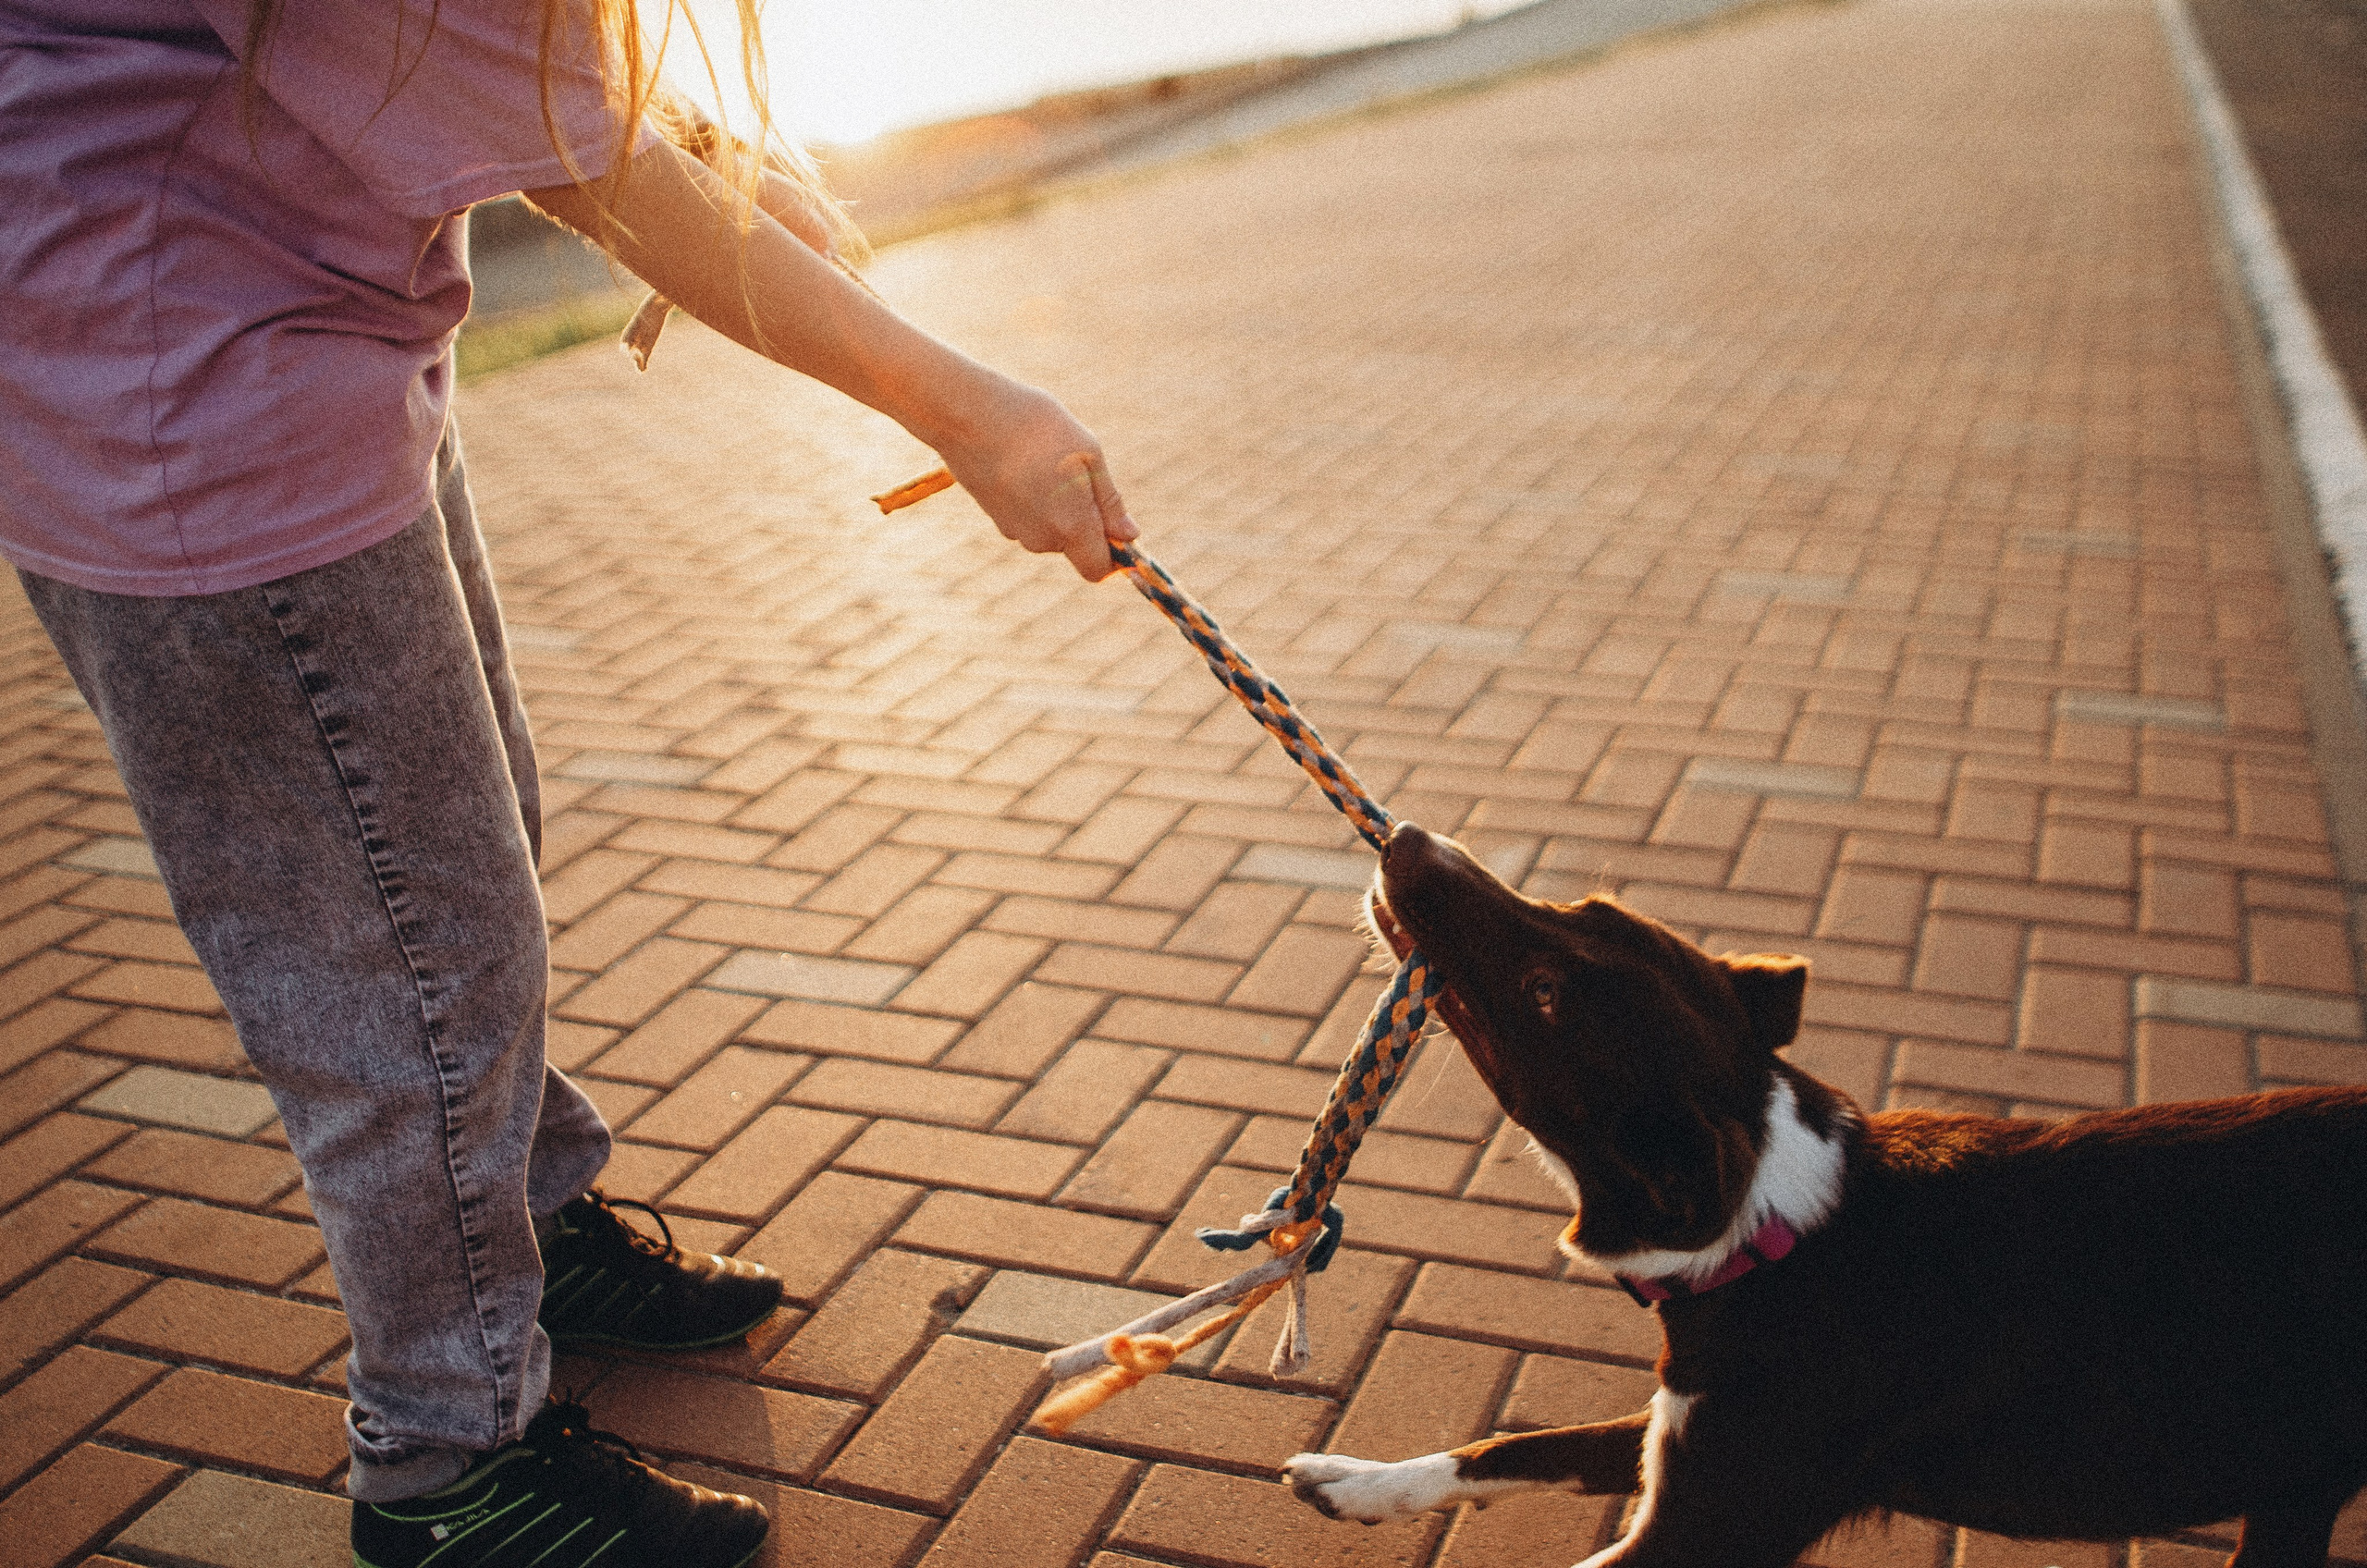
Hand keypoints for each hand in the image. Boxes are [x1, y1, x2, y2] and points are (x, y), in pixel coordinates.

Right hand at [928, 378, 1137, 580]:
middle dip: (1082, 518)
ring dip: (1055, 504)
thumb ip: (1110, 502)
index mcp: (1071, 527)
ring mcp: (1013, 529)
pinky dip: (1031, 496)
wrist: (969, 415)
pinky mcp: (994, 516)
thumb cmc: (1036, 427)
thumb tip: (1129, 536)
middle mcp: (1041, 538)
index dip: (1111, 555)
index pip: (1096, 569)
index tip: (1114, 526)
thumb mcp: (1089, 454)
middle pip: (1073, 545)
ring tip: (1043, 459)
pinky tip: (1022, 462)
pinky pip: (1026, 516)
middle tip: (1074, 469)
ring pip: (1049, 529)